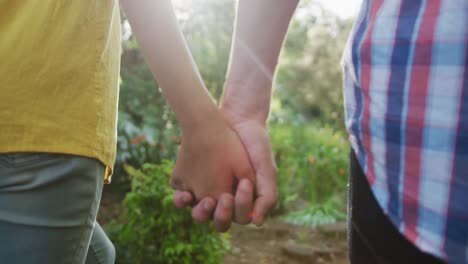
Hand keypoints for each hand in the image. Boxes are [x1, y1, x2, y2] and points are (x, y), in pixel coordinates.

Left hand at [174, 104, 276, 226]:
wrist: (237, 118)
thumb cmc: (255, 144)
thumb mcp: (265, 168)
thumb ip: (267, 194)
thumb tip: (257, 222)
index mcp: (246, 199)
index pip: (239, 217)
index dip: (237, 209)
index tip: (237, 188)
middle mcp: (227, 199)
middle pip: (219, 221)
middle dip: (215, 215)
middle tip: (211, 201)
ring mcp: (209, 191)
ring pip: (201, 213)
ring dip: (198, 212)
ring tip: (195, 199)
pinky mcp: (194, 182)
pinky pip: (185, 199)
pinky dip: (183, 200)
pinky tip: (184, 194)